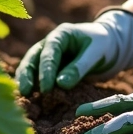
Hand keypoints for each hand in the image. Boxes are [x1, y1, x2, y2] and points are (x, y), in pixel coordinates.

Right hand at [15, 9, 132, 95]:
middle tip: (25, 92)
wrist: (109, 44)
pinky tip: (30, 99)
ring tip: (23, 97)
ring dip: (26, 80)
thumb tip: (60, 84)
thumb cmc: (104, 43)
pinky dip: (33, 85)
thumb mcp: (96, 52)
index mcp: (61, 34)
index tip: (46, 88)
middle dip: (27, 75)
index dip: (46, 70)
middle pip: (33, 57)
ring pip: (31, 66)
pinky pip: (38, 76)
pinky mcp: (50, 67)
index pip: (49, 52)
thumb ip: (79, 67)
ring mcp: (48, 55)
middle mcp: (50, 43)